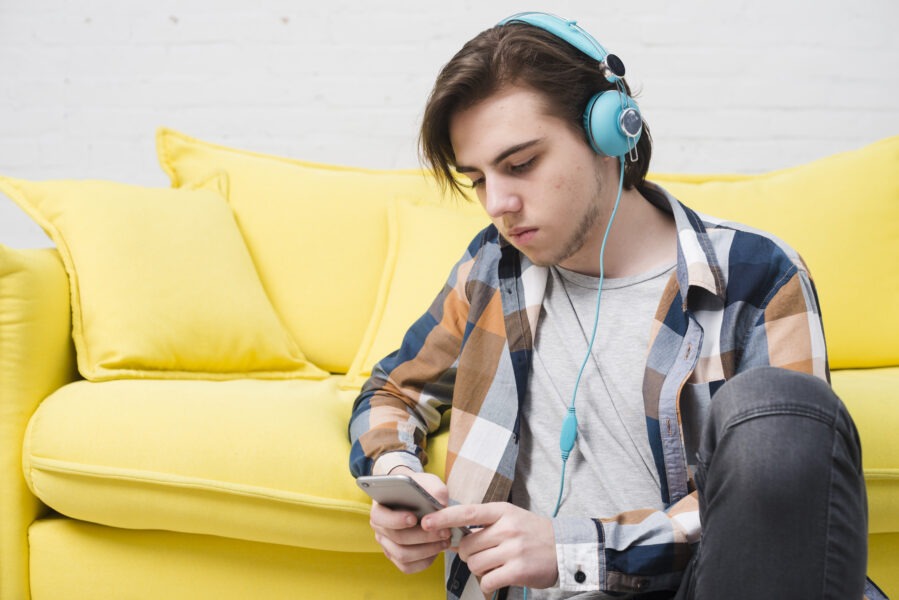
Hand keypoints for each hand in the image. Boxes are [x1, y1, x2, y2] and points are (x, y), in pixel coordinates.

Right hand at [369, 468, 451, 573]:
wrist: (415, 498)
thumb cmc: (418, 488)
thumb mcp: (426, 480)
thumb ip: (434, 487)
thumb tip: (441, 502)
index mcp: (379, 508)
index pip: (380, 517)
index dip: (396, 520)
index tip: (414, 518)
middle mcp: (380, 528)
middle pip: (397, 538)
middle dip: (423, 537)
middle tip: (444, 531)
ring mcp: (387, 544)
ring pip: (402, 555)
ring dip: (426, 550)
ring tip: (444, 541)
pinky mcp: (396, 556)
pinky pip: (407, 567)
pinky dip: (424, 562)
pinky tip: (437, 551)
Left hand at [421, 502, 557, 593]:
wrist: (565, 548)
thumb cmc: (533, 533)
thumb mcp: (510, 517)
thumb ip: (484, 523)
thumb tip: (451, 533)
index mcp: (502, 511)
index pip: (467, 512)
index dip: (443, 517)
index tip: (426, 522)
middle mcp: (507, 528)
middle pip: (467, 545)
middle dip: (467, 553)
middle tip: (481, 554)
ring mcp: (513, 549)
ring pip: (474, 563)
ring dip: (479, 568)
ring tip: (494, 564)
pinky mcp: (518, 570)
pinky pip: (487, 579)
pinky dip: (488, 582)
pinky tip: (498, 577)